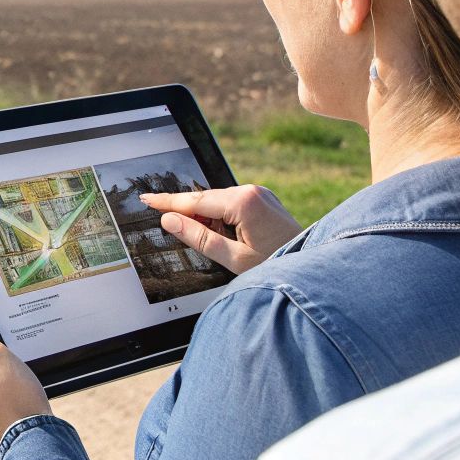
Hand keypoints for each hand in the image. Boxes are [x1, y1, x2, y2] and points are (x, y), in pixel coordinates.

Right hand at [139, 185, 301, 273]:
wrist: (312, 268)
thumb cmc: (277, 266)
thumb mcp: (233, 258)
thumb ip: (199, 237)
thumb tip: (170, 221)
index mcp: (244, 202)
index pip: (196, 200)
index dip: (168, 202)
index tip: (148, 199)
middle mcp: (252, 191)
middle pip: (206, 199)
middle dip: (189, 213)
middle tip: (169, 227)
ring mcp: (260, 194)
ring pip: (219, 202)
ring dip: (207, 219)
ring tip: (217, 245)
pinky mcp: (265, 201)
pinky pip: (233, 204)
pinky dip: (222, 218)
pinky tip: (225, 237)